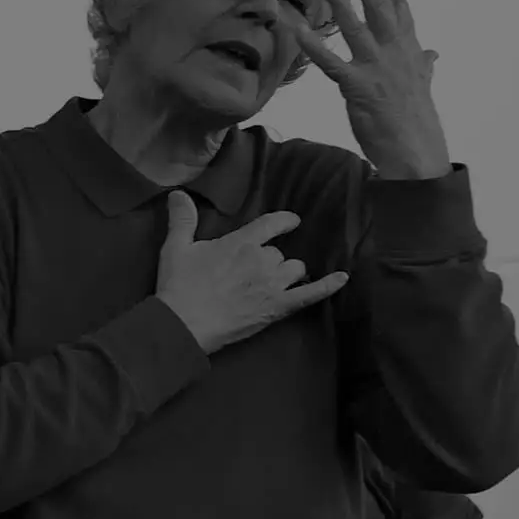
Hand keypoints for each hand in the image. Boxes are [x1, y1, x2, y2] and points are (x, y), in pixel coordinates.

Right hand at [155, 193, 347, 354]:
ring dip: (287, 272)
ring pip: (295, 269)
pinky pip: (311, 294)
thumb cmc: (178, 285)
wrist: (184, 324)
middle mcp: (263, 260)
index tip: (290, 222)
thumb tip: (178, 193)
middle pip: (279, 253)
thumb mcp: (175, 248)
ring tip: (274, 279)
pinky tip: (342, 279)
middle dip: (268, 258)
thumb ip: (182, 220)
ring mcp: (274, 285)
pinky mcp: (279, 307)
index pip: (272, 223)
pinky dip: (328, 286)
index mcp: (242, 243)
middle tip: (251, 270)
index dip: (284, 221)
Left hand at [304, 0, 451, 181]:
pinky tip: (298, 30)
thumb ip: (425, 65)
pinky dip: (314, 46)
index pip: (401, 8)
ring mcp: (377, 69)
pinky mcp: (358, 87)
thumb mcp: (422, 86)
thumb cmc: (415, 119)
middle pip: (380, 8)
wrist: (415, 151)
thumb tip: (433, 53)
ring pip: (357, 28)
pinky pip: (332, 63)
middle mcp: (395, 53)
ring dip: (340, 2)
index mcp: (410, 51)